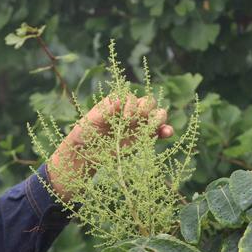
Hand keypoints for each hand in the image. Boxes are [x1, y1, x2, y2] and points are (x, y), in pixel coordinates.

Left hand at [48, 94, 172, 200]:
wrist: (85, 154)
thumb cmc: (84, 134)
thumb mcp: (91, 120)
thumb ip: (105, 110)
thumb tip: (120, 101)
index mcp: (117, 103)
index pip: (131, 98)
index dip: (131, 105)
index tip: (125, 119)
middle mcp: (130, 111)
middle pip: (147, 102)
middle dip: (147, 109)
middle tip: (139, 121)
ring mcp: (138, 124)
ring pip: (156, 114)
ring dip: (160, 118)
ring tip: (158, 127)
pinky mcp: (143, 138)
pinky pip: (159, 131)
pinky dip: (166, 130)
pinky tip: (167, 134)